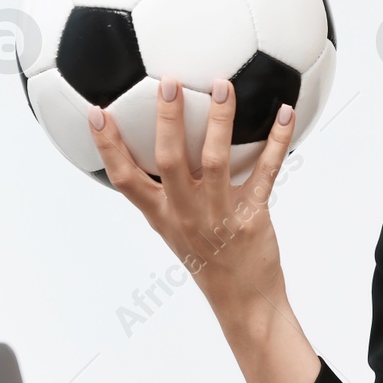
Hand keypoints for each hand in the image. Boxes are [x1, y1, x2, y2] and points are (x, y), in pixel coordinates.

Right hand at [86, 76, 295, 314]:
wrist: (243, 300)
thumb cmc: (209, 260)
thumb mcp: (175, 230)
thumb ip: (165, 194)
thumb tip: (159, 149)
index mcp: (162, 215)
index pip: (125, 179)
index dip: (107, 147)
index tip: (96, 113)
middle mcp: (186, 214)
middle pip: (168, 161)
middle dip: (166, 120)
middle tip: (168, 83)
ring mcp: (219, 215)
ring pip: (216, 161)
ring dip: (220, 120)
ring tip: (223, 86)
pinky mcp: (252, 216)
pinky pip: (266, 172)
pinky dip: (278, 141)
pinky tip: (286, 114)